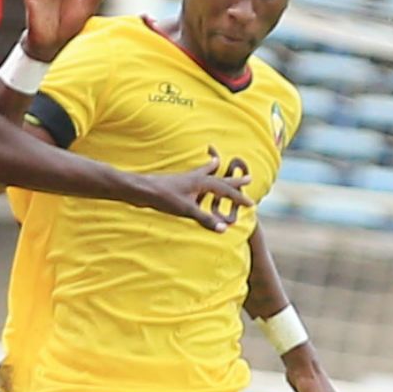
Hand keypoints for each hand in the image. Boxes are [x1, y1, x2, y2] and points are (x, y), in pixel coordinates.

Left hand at [134, 153, 252, 232]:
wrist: (141, 189)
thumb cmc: (163, 198)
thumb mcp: (186, 210)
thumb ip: (205, 219)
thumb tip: (224, 229)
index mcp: (201, 182)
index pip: (226, 190)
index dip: (239, 198)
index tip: (251, 204)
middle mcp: (195, 178)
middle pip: (219, 178)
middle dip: (234, 180)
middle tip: (248, 177)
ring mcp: (185, 179)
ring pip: (205, 173)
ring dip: (214, 170)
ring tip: (218, 162)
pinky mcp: (176, 183)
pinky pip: (192, 176)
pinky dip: (196, 174)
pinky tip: (191, 176)